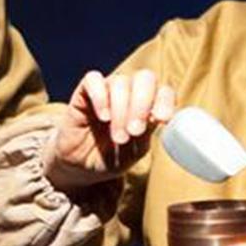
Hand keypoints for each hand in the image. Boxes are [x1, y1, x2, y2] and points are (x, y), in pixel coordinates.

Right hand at [46, 69, 175, 189]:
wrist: (80, 167)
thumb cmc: (111, 157)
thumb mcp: (134, 151)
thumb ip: (146, 133)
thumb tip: (157, 118)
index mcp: (147, 106)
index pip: (163, 90)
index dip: (165, 101)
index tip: (161, 119)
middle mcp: (129, 93)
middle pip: (145, 78)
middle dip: (142, 104)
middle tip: (135, 131)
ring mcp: (107, 91)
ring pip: (120, 82)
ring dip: (121, 110)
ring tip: (118, 137)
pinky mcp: (84, 93)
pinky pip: (93, 79)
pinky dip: (100, 96)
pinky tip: (103, 116)